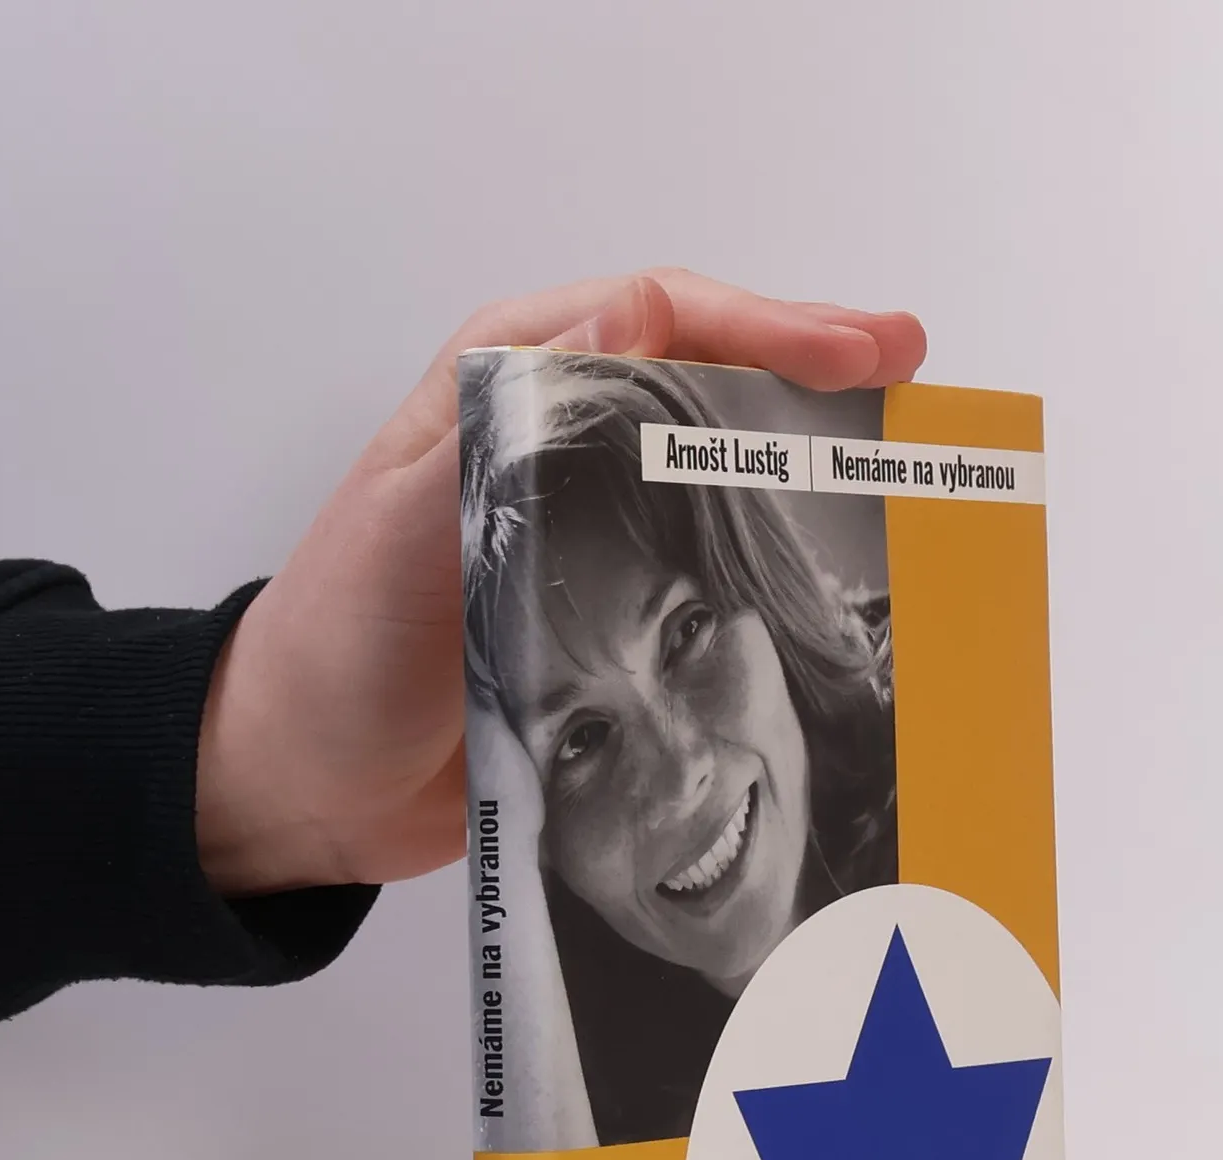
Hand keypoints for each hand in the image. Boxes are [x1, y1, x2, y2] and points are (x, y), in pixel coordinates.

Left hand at [194, 271, 926, 894]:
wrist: (310, 783)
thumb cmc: (338, 651)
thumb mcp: (406, 525)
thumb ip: (502, 425)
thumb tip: (626, 313)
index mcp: (504, 389)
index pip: (661, 319)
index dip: (770, 324)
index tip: (861, 351)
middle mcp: (556, 443)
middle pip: (707, 380)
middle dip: (814, 374)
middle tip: (913, 380)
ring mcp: (586, 528)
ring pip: (715, 467)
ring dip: (807, 460)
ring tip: (900, 466)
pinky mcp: (603, 611)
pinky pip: (703, 564)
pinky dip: (772, 558)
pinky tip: (832, 574)